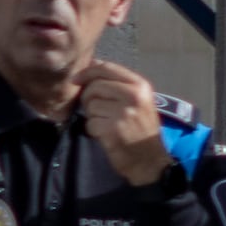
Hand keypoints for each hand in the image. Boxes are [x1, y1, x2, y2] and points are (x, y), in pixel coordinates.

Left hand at [70, 59, 174, 182]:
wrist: (150, 160)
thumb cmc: (141, 128)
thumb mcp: (139, 101)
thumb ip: (118, 83)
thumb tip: (91, 65)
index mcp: (140, 85)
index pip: (106, 68)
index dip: (87, 72)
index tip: (76, 79)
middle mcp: (133, 96)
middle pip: (95, 87)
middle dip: (89, 98)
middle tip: (97, 110)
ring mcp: (123, 113)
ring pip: (90, 106)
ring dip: (93, 116)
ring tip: (107, 123)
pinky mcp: (112, 130)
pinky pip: (90, 123)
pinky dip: (93, 130)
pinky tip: (106, 135)